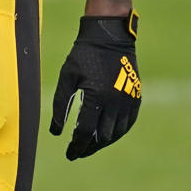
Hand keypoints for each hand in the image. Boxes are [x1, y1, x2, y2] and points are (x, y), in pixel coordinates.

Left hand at [49, 13, 140, 159]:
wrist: (109, 36)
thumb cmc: (83, 55)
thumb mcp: (67, 78)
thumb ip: (59, 105)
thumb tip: (55, 132)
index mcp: (96, 97)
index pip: (86, 132)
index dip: (77, 146)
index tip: (69, 154)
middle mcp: (115, 102)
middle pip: (102, 137)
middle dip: (89, 147)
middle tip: (78, 152)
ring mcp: (128, 100)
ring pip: (117, 132)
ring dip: (103, 142)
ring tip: (90, 146)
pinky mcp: (135, 97)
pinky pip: (128, 123)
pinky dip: (117, 132)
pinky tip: (107, 135)